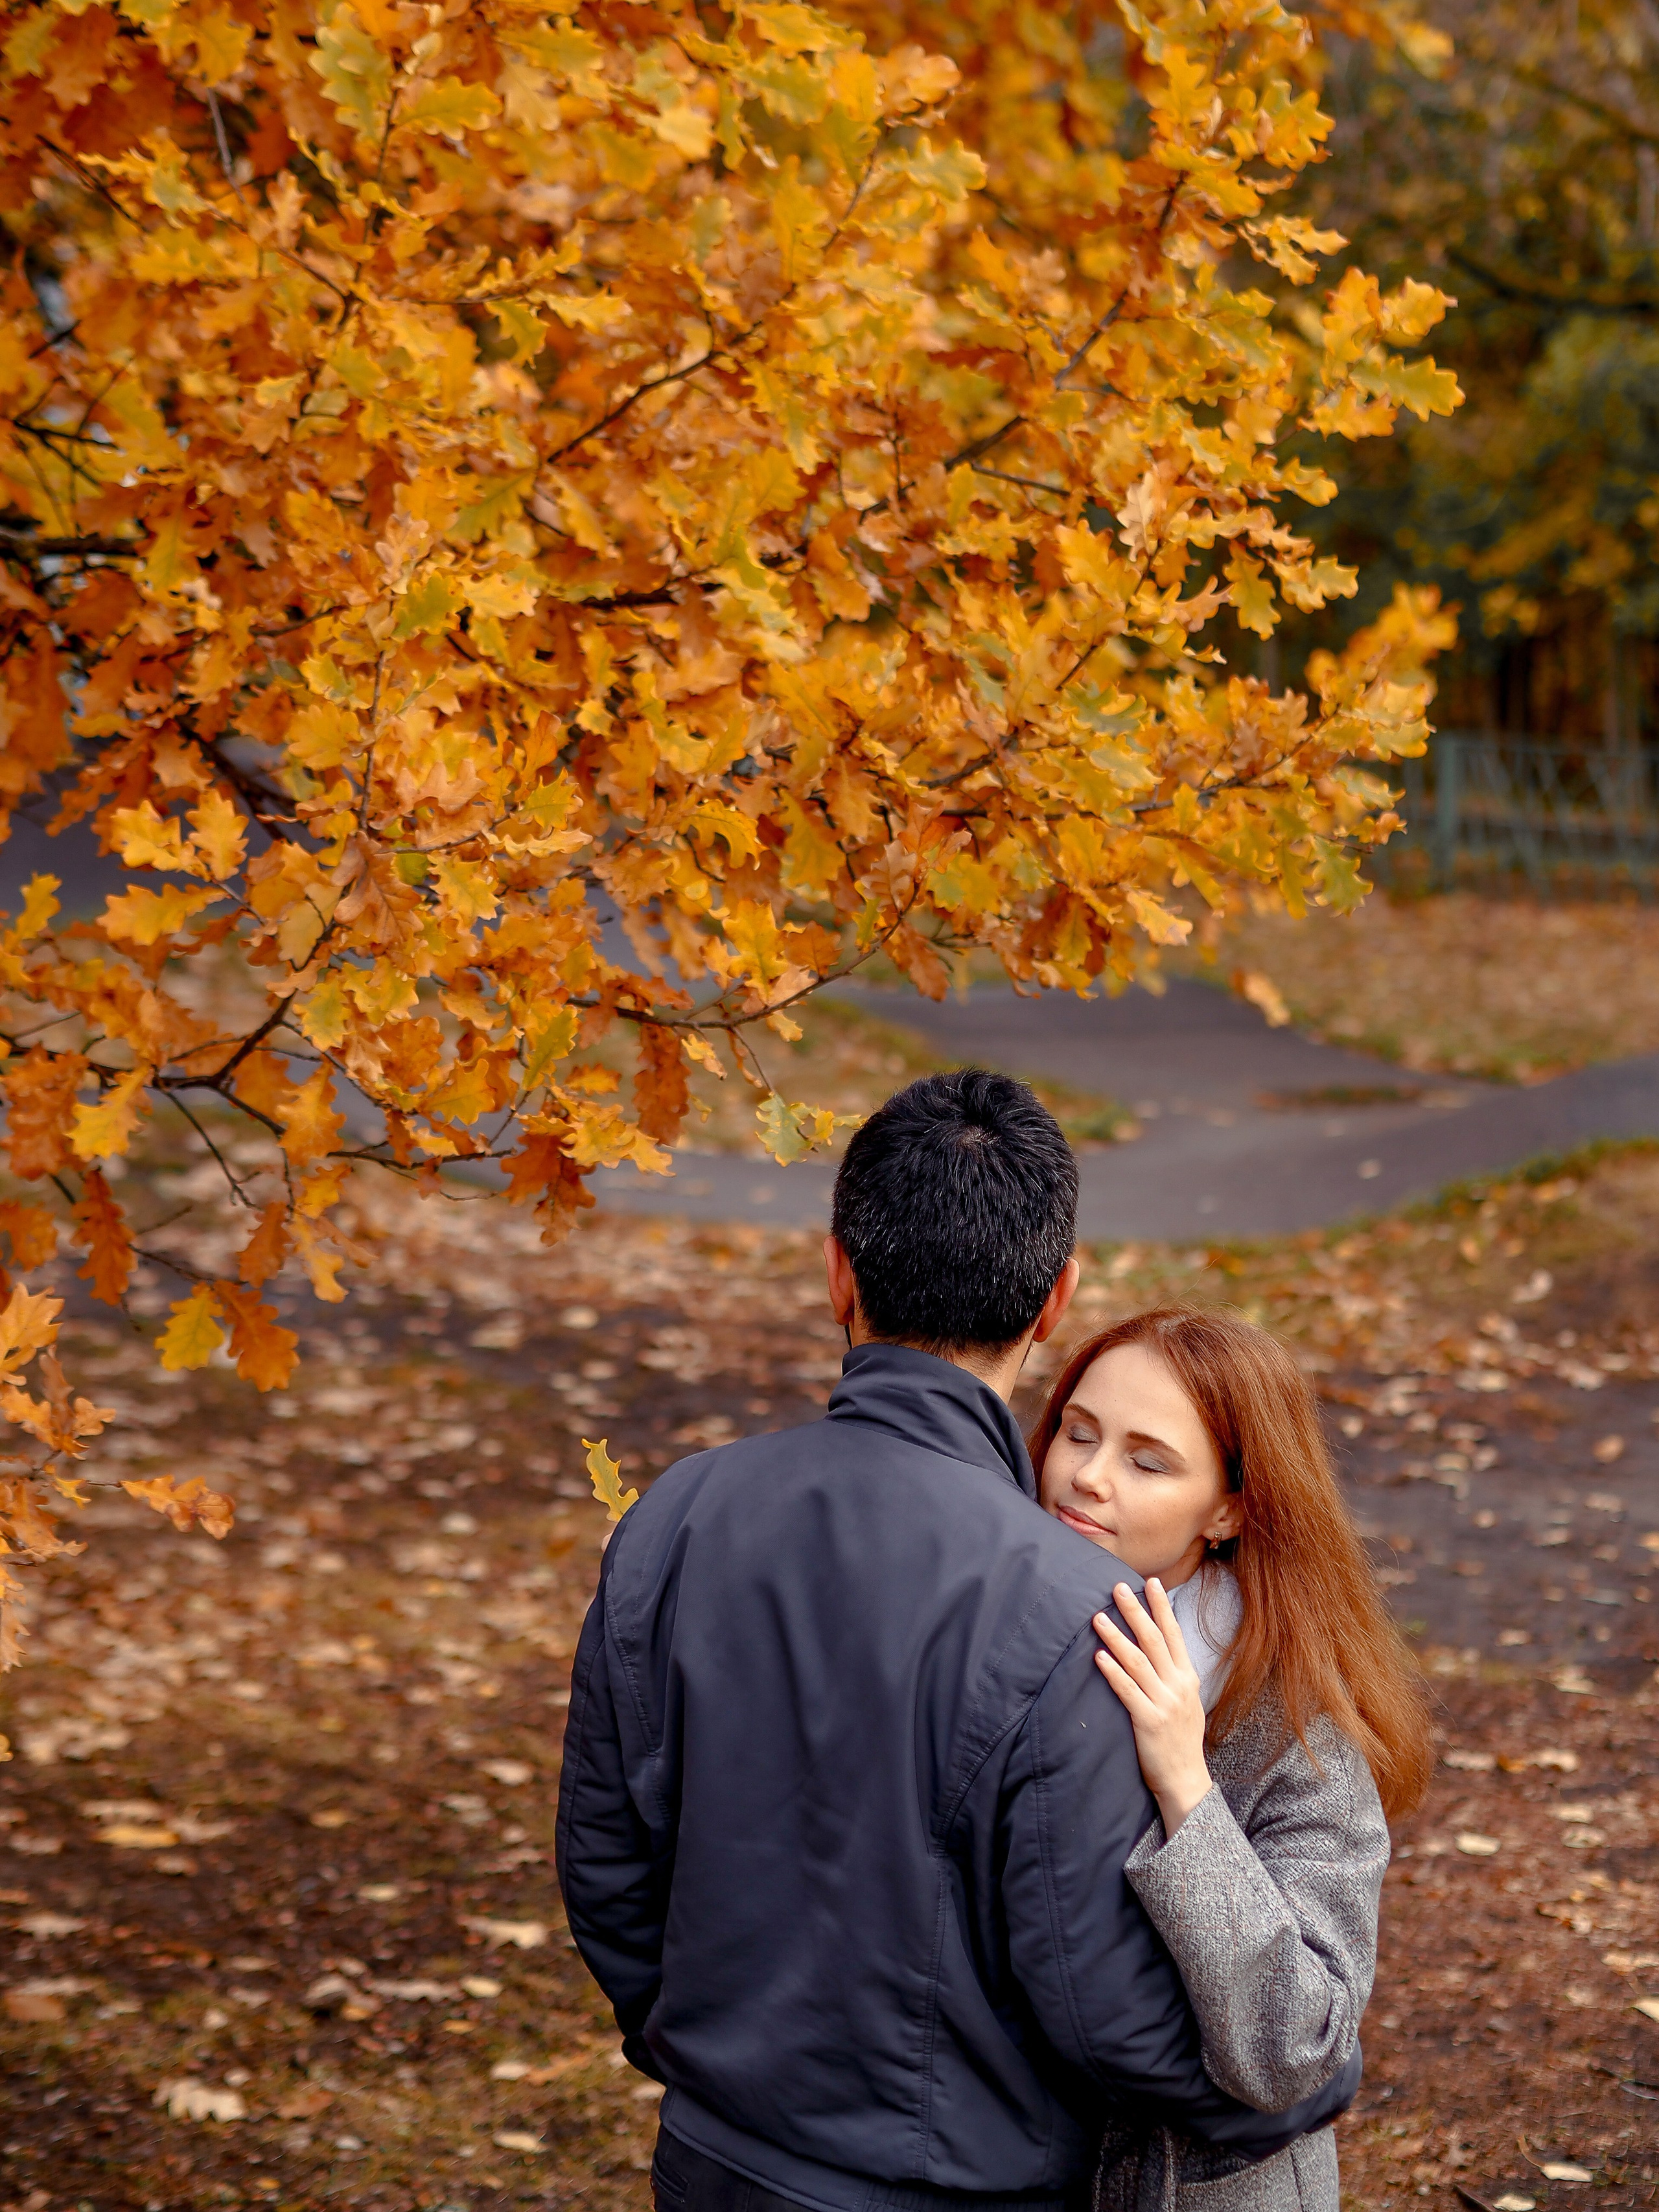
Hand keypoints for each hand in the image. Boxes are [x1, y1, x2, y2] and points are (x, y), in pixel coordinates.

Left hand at [1093, 1580, 1211, 1835]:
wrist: (1186, 1780)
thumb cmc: (1181, 1740)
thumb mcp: (1186, 1702)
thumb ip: (1174, 1675)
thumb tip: (1158, 1649)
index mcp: (1187, 1678)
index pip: (1173, 1635)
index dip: (1161, 1608)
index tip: (1150, 1583)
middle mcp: (1178, 1686)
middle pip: (1154, 1640)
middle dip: (1136, 1611)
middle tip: (1117, 1587)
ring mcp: (1165, 1703)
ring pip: (1137, 1661)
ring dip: (1116, 1636)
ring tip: (1098, 1617)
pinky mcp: (1148, 1721)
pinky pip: (1128, 1690)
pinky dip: (1113, 1671)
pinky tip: (1099, 1656)